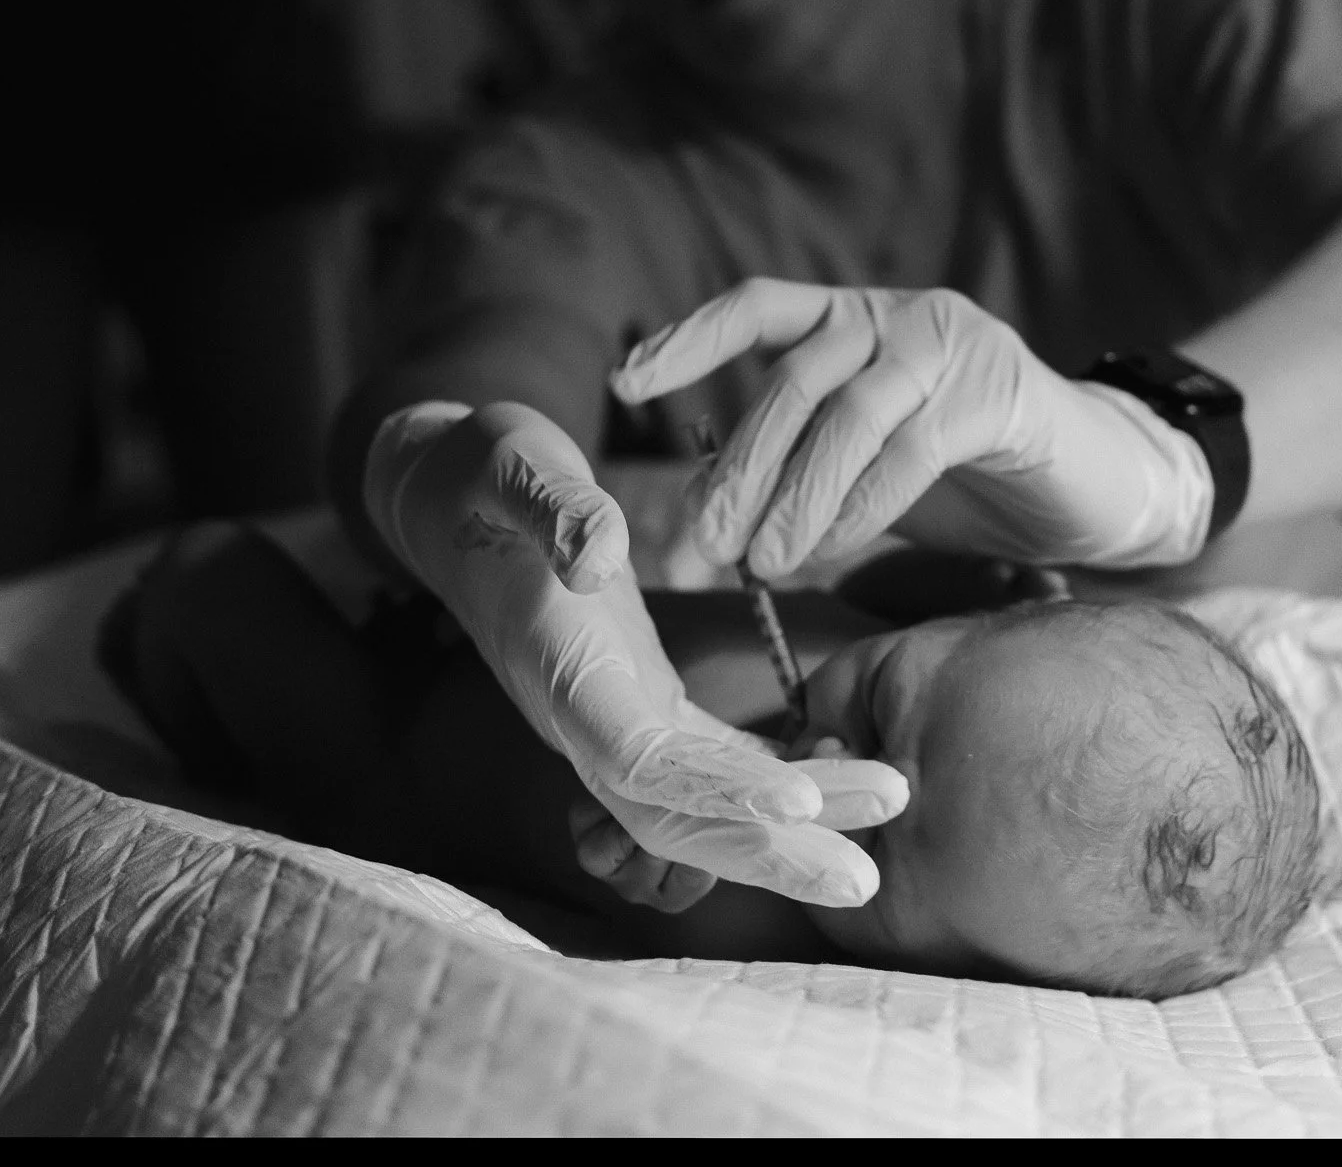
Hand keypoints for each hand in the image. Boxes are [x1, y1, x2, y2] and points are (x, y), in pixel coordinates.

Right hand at [364, 400, 909, 906]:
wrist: (455, 497)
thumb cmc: (484, 474)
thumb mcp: (513, 464)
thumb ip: (553, 508)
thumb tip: (595, 557)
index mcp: (556, 670)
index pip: (638, 761)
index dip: (716, 791)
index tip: (799, 801)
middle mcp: (583, 716)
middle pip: (677, 817)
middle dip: (768, 853)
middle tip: (865, 877)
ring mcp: (611, 718)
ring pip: (701, 804)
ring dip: (788, 827)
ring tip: (886, 809)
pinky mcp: (640, 702)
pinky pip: (712, 764)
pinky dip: (774, 779)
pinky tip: (842, 779)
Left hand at [609, 280, 1215, 578]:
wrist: (1103, 486)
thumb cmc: (974, 477)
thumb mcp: (867, 466)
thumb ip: (797, 469)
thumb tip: (703, 515)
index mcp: (856, 317)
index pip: (758, 307)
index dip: (688, 338)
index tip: (625, 383)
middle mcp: (897, 314)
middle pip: (793, 379)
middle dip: (738, 467)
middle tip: (700, 542)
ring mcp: (951, 344)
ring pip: (848, 415)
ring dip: (794, 496)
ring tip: (760, 564)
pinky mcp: (999, 391)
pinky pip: (911, 449)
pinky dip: (862, 506)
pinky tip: (831, 552)